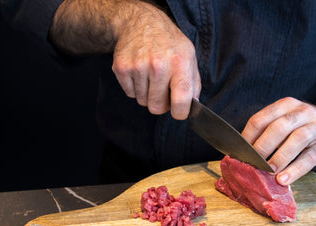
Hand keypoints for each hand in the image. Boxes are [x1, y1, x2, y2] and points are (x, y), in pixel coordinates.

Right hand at [112, 3, 200, 119]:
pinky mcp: (122, 68)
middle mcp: (158, 64)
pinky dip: (135, 88)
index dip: (180, 113)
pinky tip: (140, 72)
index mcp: (179, 62)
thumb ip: (193, 83)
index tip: (179, 111)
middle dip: (161, 104)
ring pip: (142, 101)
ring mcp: (138, 66)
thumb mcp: (189, 56)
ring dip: (147, 94)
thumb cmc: (169, 42)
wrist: (141, 22)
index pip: (181, 101)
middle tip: (162, 90)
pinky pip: (130, 94)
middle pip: (157, 107)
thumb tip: (192, 106)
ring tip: (151, 76)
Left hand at [242, 97, 315, 185]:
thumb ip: (269, 133)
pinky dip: (296, 169)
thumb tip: (243, 155)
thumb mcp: (288, 122)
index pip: (261, 119)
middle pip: (278, 127)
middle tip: (251, 164)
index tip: (239, 154)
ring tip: (268, 172)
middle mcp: (302, 112)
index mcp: (286, 106)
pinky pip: (311, 157)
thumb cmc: (306, 128)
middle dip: (262, 146)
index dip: (248, 137)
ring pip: (297, 139)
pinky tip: (284, 179)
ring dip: (279, 157)